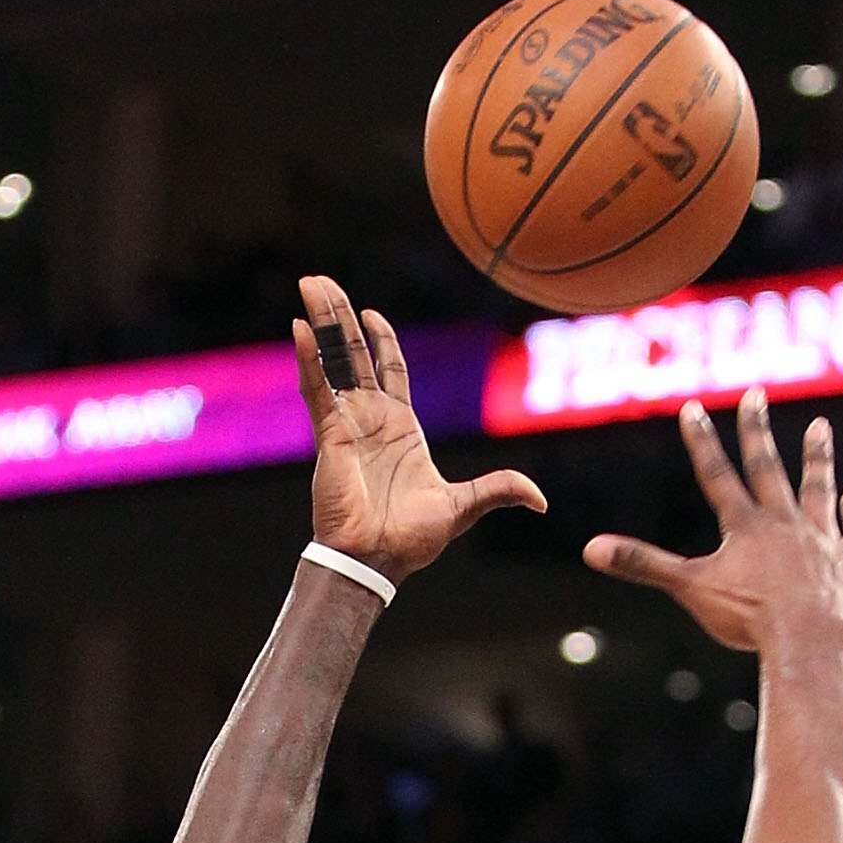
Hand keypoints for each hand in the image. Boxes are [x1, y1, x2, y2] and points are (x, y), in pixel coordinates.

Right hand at [293, 277, 544, 582]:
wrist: (378, 560)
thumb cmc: (412, 539)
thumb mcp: (464, 507)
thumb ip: (498, 490)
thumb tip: (541, 500)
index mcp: (400, 428)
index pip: (389, 370)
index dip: (381, 340)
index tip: (372, 314)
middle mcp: (370, 419)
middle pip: (353, 355)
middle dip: (341, 316)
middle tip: (322, 283)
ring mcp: (347, 424)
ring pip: (332, 362)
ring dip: (322, 322)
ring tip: (310, 285)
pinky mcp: (329, 436)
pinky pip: (317, 390)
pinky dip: (310, 359)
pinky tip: (301, 328)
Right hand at [584, 389, 842, 655]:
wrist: (811, 639)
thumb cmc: (750, 618)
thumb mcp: (691, 589)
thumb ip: (643, 565)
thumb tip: (591, 548)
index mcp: (746, 528)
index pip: (718, 476)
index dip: (703, 442)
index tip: (694, 407)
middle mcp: (786, 525)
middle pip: (769, 470)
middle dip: (758, 431)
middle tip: (756, 393)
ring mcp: (822, 542)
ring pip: (818, 490)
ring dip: (817, 459)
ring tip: (820, 428)